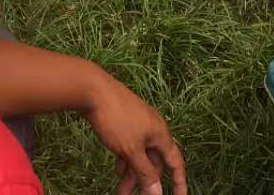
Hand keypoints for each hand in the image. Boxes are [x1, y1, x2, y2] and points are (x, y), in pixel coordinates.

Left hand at [84, 76, 186, 194]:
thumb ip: (145, 172)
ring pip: (141, 154)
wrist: (93, 90)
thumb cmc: (116, 118)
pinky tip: (118, 168)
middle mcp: (153, 129)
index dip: (179, 183)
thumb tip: (158, 193)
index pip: (176, 163)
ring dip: (133, 173)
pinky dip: (127, 159)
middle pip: (155, 161)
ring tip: (121, 189)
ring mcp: (139, 124)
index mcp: (160, 134)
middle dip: (147, 181)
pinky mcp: (126, 121)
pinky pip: (131, 145)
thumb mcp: (131, 150)